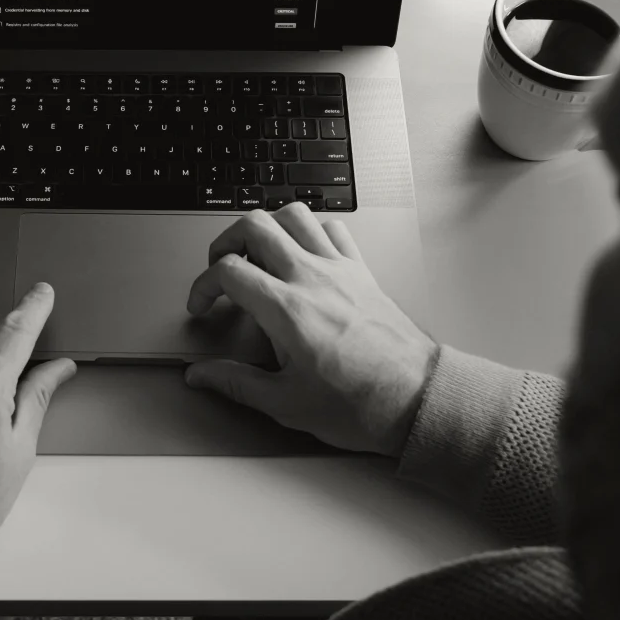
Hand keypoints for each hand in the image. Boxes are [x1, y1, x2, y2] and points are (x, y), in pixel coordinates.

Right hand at [184, 204, 438, 456]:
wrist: (418, 400)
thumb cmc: (360, 404)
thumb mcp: (286, 404)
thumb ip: (235, 383)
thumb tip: (201, 376)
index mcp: (287, 310)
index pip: (228, 271)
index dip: (202, 285)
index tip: (202, 306)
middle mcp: (311, 279)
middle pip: (255, 226)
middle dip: (225, 241)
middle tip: (221, 267)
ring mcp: (339, 270)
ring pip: (294, 215)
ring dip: (267, 226)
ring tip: (257, 252)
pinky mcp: (360, 271)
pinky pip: (331, 228)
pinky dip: (309, 231)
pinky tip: (303, 254)